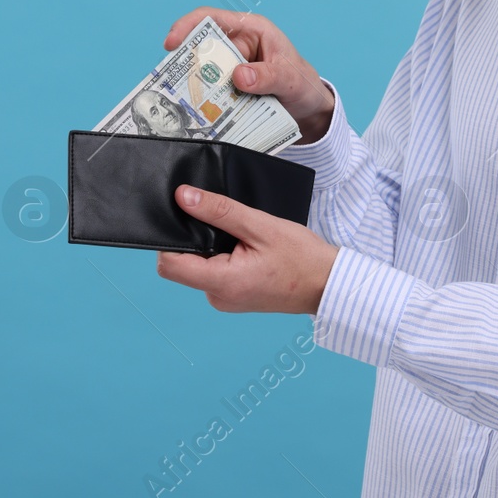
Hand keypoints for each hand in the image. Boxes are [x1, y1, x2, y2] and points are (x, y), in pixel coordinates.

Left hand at [155, 184, 338, 313]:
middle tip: (225, 225)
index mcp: (222, 283)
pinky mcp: (233, 297)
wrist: (328, 284)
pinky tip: (246, 248)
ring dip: (212, 248)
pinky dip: (223, 257)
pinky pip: (214, 274)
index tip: (187, 218)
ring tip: (242, 237)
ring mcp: (226, 300)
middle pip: (181, 265)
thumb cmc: (302, 258)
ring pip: (198, 267)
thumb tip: (184, 197)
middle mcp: (219, 297)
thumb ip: (219, 211)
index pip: (169, 264)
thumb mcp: (260, 225)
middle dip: (195, 240)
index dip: (170, 239)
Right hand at [165, 7, 335, 143]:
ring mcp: (232, 68)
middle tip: (173, 84)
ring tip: (185, 103)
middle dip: (186, 64)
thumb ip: (268, 76)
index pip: (213, 19)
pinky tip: (199, 115)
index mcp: (252, 30)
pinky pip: (211, 92)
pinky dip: (204, 102)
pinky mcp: (230, 89)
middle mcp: (238, 46)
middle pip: (202, 48)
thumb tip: (239, 76)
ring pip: (204, 73)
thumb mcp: (291, 80)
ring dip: (194, 87)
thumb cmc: (303, 84)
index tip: (171, 43)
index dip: (188, 26)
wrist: (310, 110)